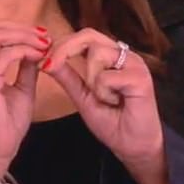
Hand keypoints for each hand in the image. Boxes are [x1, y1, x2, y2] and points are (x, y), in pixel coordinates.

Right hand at [0, 22, 49, 177]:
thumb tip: (36, 49)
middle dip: (19, 28)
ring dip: (23, 36)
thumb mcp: (19, 90)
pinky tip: (38, 55)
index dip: (14, 29)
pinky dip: (24, 50)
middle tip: (43, 35)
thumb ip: (24, 68)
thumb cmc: (3, 128)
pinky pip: (5, 55)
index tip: (39, 35)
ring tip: (43, 43)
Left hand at [41, 28, 165, 177]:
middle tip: (50, 66)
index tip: (43, 60)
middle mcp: (124, 54)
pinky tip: (116, 103)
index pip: (84, 36)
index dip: (61, 44)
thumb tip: (46, 60)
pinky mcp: (141, 77)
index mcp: (111, 56)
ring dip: (91, 79)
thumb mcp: (82, 97)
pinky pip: (107, 77)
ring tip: (104, 97)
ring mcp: (135, 63)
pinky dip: (104, 93)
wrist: (134, 148)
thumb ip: (67, 76)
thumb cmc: (112, 122)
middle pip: (89, 35)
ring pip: (97, 54)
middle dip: (65, 49)